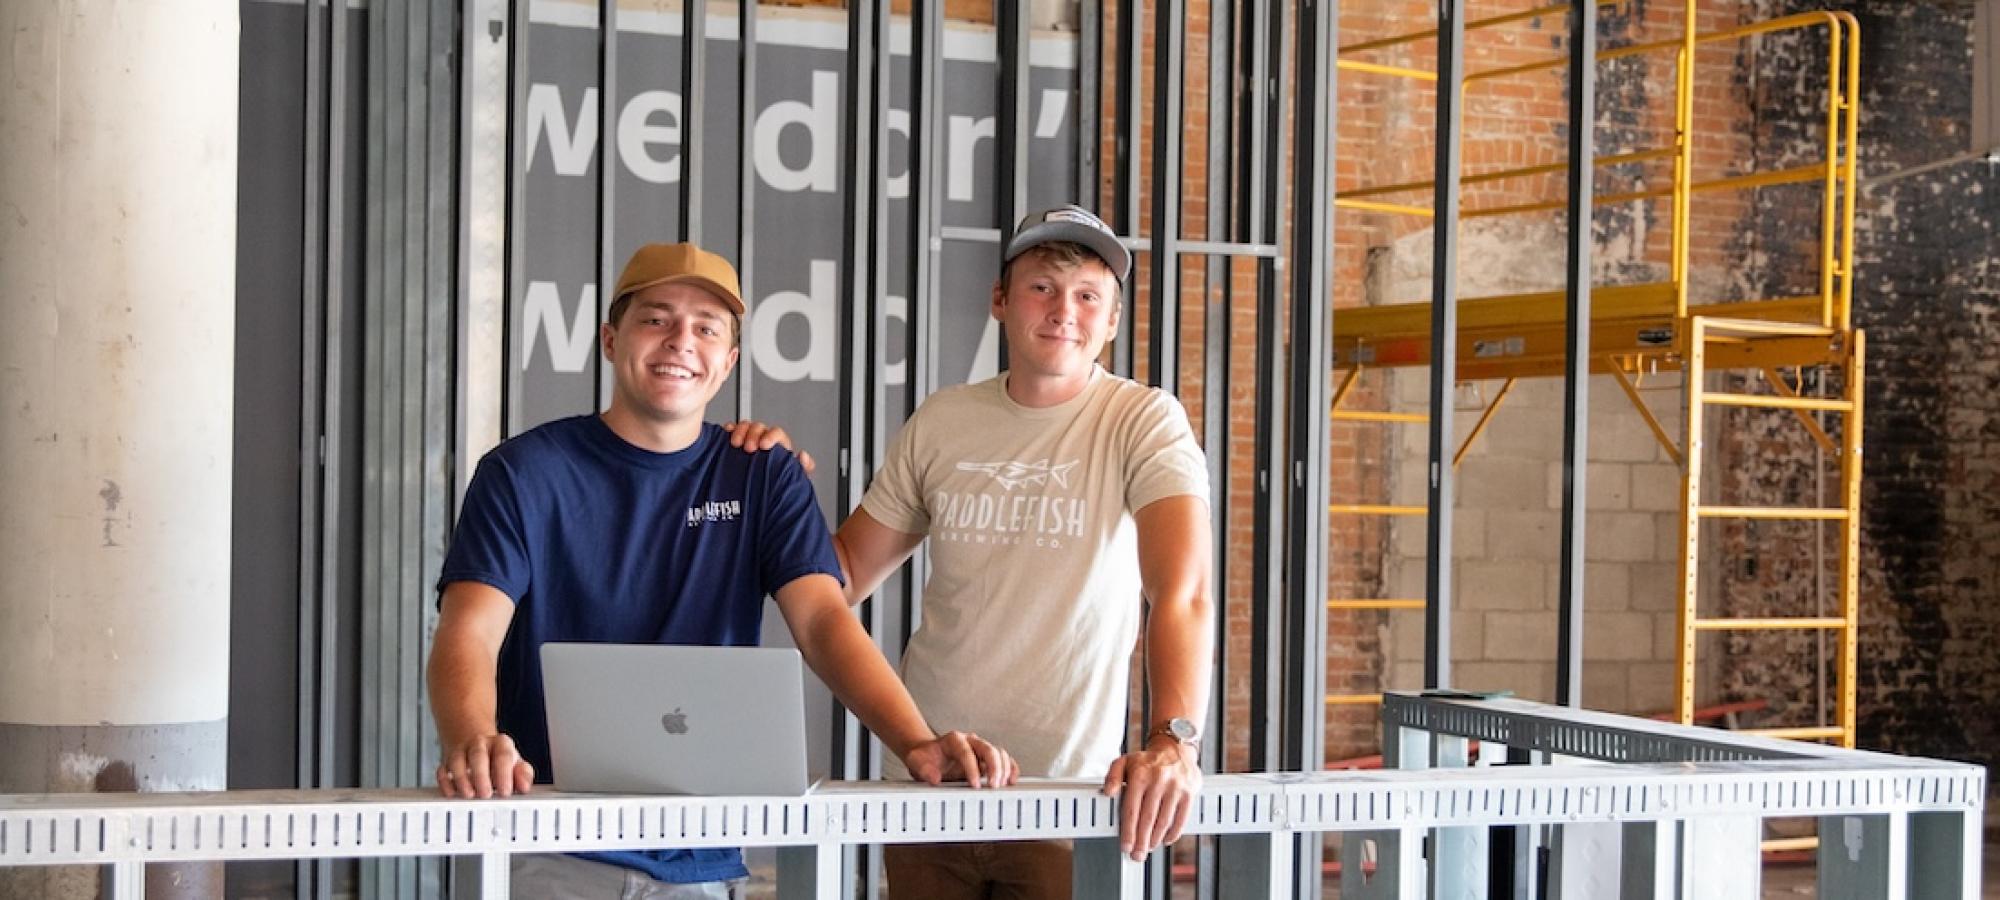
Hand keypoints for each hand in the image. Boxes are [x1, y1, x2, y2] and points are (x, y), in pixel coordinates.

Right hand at [436, 733, 534, 798]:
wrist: (476, 742)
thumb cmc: (498, 758)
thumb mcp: (516, 763)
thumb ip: (523, 774)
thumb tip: (525, 786)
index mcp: (500, 744)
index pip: (503, 755)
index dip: (504, 774)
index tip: (505, 791)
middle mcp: (479, 744)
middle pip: (478, 755)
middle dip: (481, 776)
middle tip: (486, 794)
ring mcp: (461, 751)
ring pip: (457, 760)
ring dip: (462, 779)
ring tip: (469, 795)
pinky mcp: (446, 762)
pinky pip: (442, 770)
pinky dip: (445, 782)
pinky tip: (451, 793)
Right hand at [722, 420, 813, 475]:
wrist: (761, 498)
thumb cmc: (777, 483)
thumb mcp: (792, 478)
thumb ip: (802, 468)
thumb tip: (803, 456)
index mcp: (778, 445)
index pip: (776, 433)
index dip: (771, 436)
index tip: (764, 445)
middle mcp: (763, 439)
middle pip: (759, 428)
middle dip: (753, 435)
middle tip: (749, 448)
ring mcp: (749, 440)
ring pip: (745, 427)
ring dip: (740, 432)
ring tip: (735, 444)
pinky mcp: (735, 444)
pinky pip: (731, 430)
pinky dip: (728, 430)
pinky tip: (725, 436)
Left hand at [901, 730, 1017, 788]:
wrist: (927, 756)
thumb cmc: (924, 758)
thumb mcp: (916, 762)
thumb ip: (924, 769)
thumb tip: (935, 778)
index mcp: (953, 740)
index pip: (966, 751)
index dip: (972, 767)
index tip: (975, 784)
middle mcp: (969, 741)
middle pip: (987, 748)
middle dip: (994, 767)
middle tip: (993, 785)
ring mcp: (979, 750)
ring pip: (998, 753)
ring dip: (1003, 769)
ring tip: (1001, 785)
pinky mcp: (985, 760)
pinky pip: (1003, 760)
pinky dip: (1010, 768)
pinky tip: (1011, 780)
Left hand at [1101, 739, 1200, 859]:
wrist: (1175, 749)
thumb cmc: (1147, 761)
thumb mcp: (1124, 762)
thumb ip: (1112, 776)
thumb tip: (1107, 792)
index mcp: (1140, 775)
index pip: (1132, 809)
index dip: (1128, 831)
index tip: (1125, 846)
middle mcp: (1158, 780)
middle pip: (1148, 819)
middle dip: (1141, 841)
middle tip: (1137, 855)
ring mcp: (1175, 787)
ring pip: (1164, 821)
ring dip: (1155, 839)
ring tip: (1148, 847)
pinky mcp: (1189, 792)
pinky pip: (1181, 818)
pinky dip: (1173, 833)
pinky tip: (1166, 839)